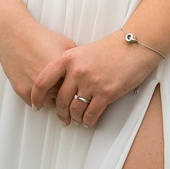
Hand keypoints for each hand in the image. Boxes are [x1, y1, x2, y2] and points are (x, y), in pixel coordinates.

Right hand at [0, 19, 73, 108]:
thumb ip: (77, 62)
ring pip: (50, 105)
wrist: (14, 34)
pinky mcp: (22, 90)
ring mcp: (35, 88)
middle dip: (67, 98)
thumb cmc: (39, 37)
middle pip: (64, 100)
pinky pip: (35, 104)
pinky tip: (42, 93)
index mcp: (63, 72)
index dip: (78, 92)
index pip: (76, 92)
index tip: (79, 93)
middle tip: (69, 96)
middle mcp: (49, 82)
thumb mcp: (66, 45)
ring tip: (56, 94)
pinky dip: (39, 101)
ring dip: (54, 101)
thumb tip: (86, 72)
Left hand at [29, 37, 160, 126]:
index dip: (36, 95)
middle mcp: (77, 71)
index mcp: (68, 58)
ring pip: (75, 109)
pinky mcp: (106, 93)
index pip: (43, 80)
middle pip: (60, 99)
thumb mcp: (82, 52)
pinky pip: (91, 114)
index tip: (35, 103)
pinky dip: (88, 121)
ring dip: (75, 118)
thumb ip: (70, 66)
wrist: (134, 47)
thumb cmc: (110, 49)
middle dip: (60, 112)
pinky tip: (88, 121)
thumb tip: (60, 84)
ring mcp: (91, 83)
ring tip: (76, 120)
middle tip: (61, 117)